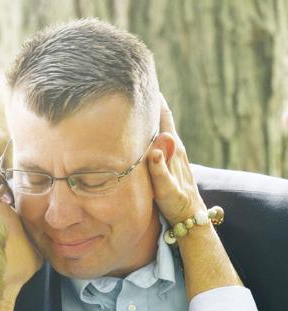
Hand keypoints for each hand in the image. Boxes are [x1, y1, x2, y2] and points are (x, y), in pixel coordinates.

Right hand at [148, 94, 206, 225]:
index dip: (154, 99)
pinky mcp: (170, 160)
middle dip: (150, 101)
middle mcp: (174, 146)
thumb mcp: (167, 189)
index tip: (142, 82)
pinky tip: (142, 129)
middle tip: (134, 85)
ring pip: (160, 126)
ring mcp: (173, 152)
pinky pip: (159, 138)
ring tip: (135, 101)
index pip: (163, 117)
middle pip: (162, 117)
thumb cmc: (177, 204)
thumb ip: (160, 169)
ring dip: (149, 113)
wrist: (190, 215)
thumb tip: (155, 147)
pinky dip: (151, 128)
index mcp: (173, 149)